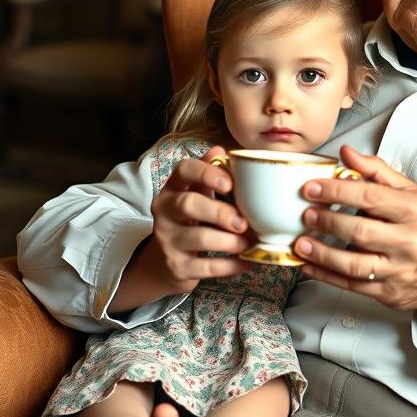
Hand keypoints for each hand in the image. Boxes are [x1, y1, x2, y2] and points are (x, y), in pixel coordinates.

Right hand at [109, 147, 252, 312]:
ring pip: (199, 238)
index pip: (183, 170)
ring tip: (250, 242)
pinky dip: (232, 265)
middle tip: (243, 222)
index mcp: (173, 187)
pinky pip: (207, 267)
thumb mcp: (198, 193)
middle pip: (188, 204)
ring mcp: (168, 240)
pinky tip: (249, 261)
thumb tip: (221, 149)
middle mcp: (165, 211)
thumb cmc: (192, 219)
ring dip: (230, 241)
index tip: (230, 183)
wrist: (167, 262)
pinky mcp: (177, 266)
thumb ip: (211, 173)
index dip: (206, 173)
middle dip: (220, 212)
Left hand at [293, 145, 416, 329]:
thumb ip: (376, 170)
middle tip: (306, 214)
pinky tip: (309, 265)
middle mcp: (408, 241)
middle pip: (360, 231)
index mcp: (413, 210)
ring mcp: (398, 270)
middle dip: (327, 222)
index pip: (370, 197)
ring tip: (301, 243)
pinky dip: (326, 275)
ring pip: (354, 264)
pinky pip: (352, 285)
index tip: (313, 187)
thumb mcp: (409, 192)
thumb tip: (346, 153)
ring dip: (322, 254)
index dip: (337, 191)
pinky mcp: (388, 292)